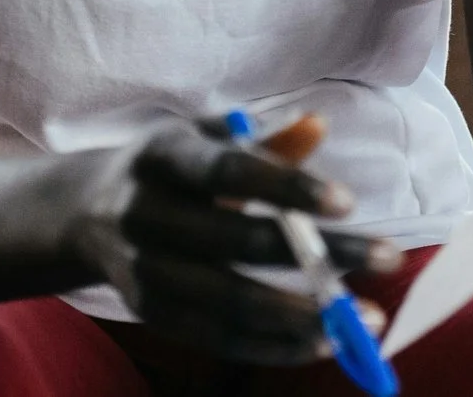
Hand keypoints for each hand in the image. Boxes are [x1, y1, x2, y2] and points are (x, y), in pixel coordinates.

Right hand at [63, 113, 401, 364]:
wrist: (82, 211)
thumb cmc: (173, 166)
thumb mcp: (206, 135)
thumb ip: (263, 137)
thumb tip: (318, 125)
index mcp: (162, 154)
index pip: (229, 171)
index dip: (287, 185)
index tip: (350, 201)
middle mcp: (143, 214)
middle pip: (237, 242)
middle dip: (319, 256)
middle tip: (390, 257)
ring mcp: (140, 270)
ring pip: (227, 302)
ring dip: (302, 316)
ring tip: (366, 319)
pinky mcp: (148, 313)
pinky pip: (215, 339)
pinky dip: (271, 346)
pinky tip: (324, 343)